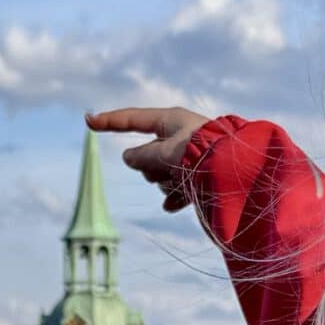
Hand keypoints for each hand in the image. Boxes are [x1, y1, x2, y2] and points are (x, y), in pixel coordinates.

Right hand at [84, 105, 209, 211]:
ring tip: (183, 184)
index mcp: (171, 121)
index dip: (110, 121)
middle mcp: (178, 137)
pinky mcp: (197, 177)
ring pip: (160, 174)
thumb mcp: (166, 153)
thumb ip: (143, 156)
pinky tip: (173, 205)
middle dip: (151, 167)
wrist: (236, 174)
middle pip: (147, 155)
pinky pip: (176, 189)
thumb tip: (129, 157)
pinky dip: (174, 196)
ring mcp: (187, 158)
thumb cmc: (202, 155)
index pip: (133, 119)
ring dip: (165, 182)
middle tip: (167, 170)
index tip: (88, 120)